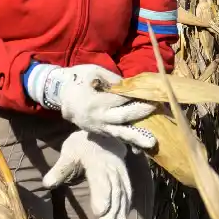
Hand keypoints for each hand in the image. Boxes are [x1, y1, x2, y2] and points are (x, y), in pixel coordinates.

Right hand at [25, 63, 155, 148]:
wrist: (61, 95)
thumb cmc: (78, 79)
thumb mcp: (93, 72)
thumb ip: (112, 79)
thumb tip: (130, 85)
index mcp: (96, 102)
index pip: (120, 99)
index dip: (136, 96)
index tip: (151, 94)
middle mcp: (98, 117)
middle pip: (124, 117)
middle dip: (142, 113)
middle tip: (157, 109)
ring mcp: (99, 127)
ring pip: (121, 133)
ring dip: (137, 137)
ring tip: (152, 143)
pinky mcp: (101, 133)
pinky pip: (116, 137)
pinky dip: (129, 141)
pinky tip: (142, 147)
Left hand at [43, 130, 133, 218]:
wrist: (100, 132)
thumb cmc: (81, 145)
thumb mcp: (68, 153)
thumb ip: (59, 169)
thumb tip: (47, 183)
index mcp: (96, 161)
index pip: (101, 180)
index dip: (102, 196)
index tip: (100, 212)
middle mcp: (111, 167)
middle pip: (114, 188)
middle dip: (113, 207)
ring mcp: (120, 170)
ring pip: (122, 190)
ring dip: (121, 208)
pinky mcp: (124, 174)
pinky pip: (128, 189)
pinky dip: (127, 203)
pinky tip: (123, 216)